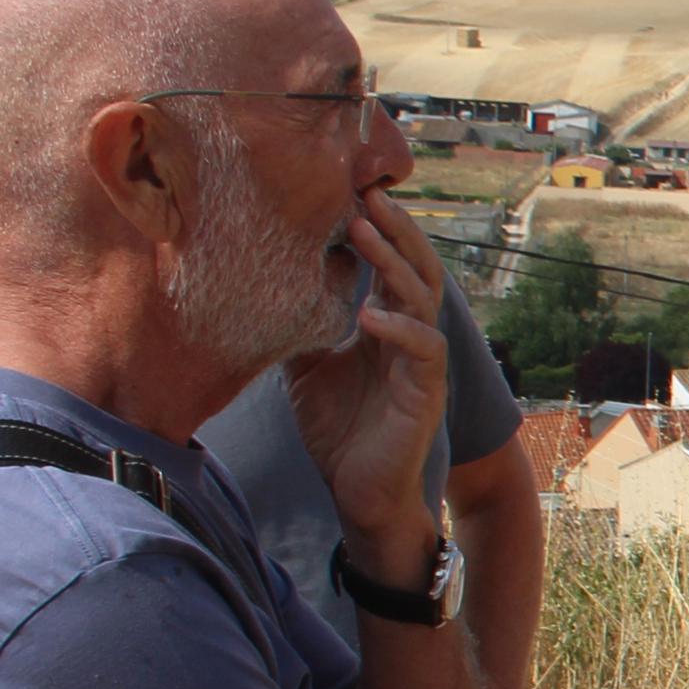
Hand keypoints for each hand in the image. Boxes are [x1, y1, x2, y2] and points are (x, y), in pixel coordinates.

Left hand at [283, 184, 452, 569]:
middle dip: (394, 231)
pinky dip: (399, 329)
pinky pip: (425, 350)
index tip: (348, 194)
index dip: (377, 232)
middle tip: (366, 194)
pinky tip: (369, 314)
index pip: (390, 267)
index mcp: (386, 327)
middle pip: (414, 269)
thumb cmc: (339, 433)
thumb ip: (302, 328)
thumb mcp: (306, 368)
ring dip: (394, 264)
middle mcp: (409, 337)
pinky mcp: (426, 394)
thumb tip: (262, 288)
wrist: (361, 494)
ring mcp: (422, 364)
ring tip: (364, 233)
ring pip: (421, 298)